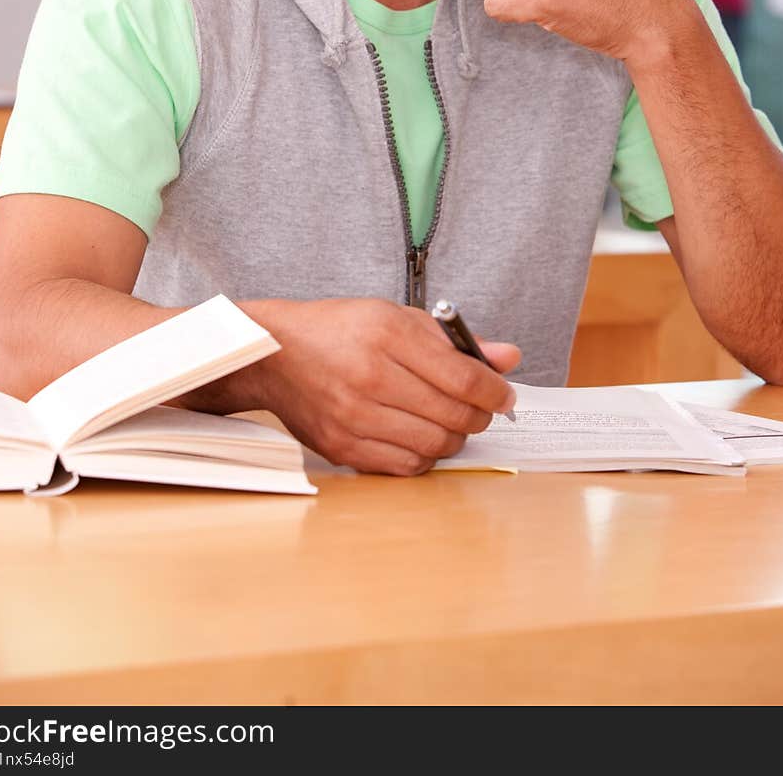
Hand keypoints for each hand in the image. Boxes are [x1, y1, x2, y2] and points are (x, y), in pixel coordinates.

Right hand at [246, 297, 519, 475]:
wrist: (275, 354)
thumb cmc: (338, 330)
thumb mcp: (396, 317)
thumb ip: (454, 340)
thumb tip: (508, 358)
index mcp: (387, 336)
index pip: (464, 378)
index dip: (496, 391)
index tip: (504, 394)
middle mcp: (371, 378)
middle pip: (454, 415)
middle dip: (480, 415)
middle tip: (480, 408)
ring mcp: (355, 417)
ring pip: (435, 445)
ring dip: (455, 436)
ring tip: (449, 420)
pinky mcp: (343, 448)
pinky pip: (405, 466)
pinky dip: (424, 455)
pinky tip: (420, 435)